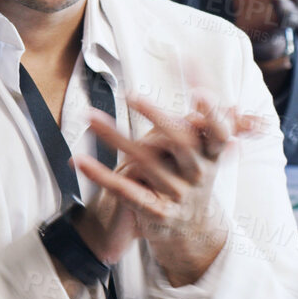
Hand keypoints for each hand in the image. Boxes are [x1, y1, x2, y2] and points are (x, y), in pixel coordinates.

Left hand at [75, 94, 252, 285]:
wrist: (193, 231)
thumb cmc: (193, 176)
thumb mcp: (205, 149)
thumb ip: (202, 112)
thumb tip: (203, 68)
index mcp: (212, 154)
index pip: (217, 129)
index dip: (213, 113)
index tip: (200, 93)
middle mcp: (199, 173)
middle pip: (181, 144)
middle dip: (159, 118)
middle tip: (133, 94)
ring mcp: (178, 194)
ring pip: (145, 163)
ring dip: (115, 138)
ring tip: (90, 116)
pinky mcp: (156, 212)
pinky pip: (126, 192)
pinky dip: (102, 176)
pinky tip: (80, 160)